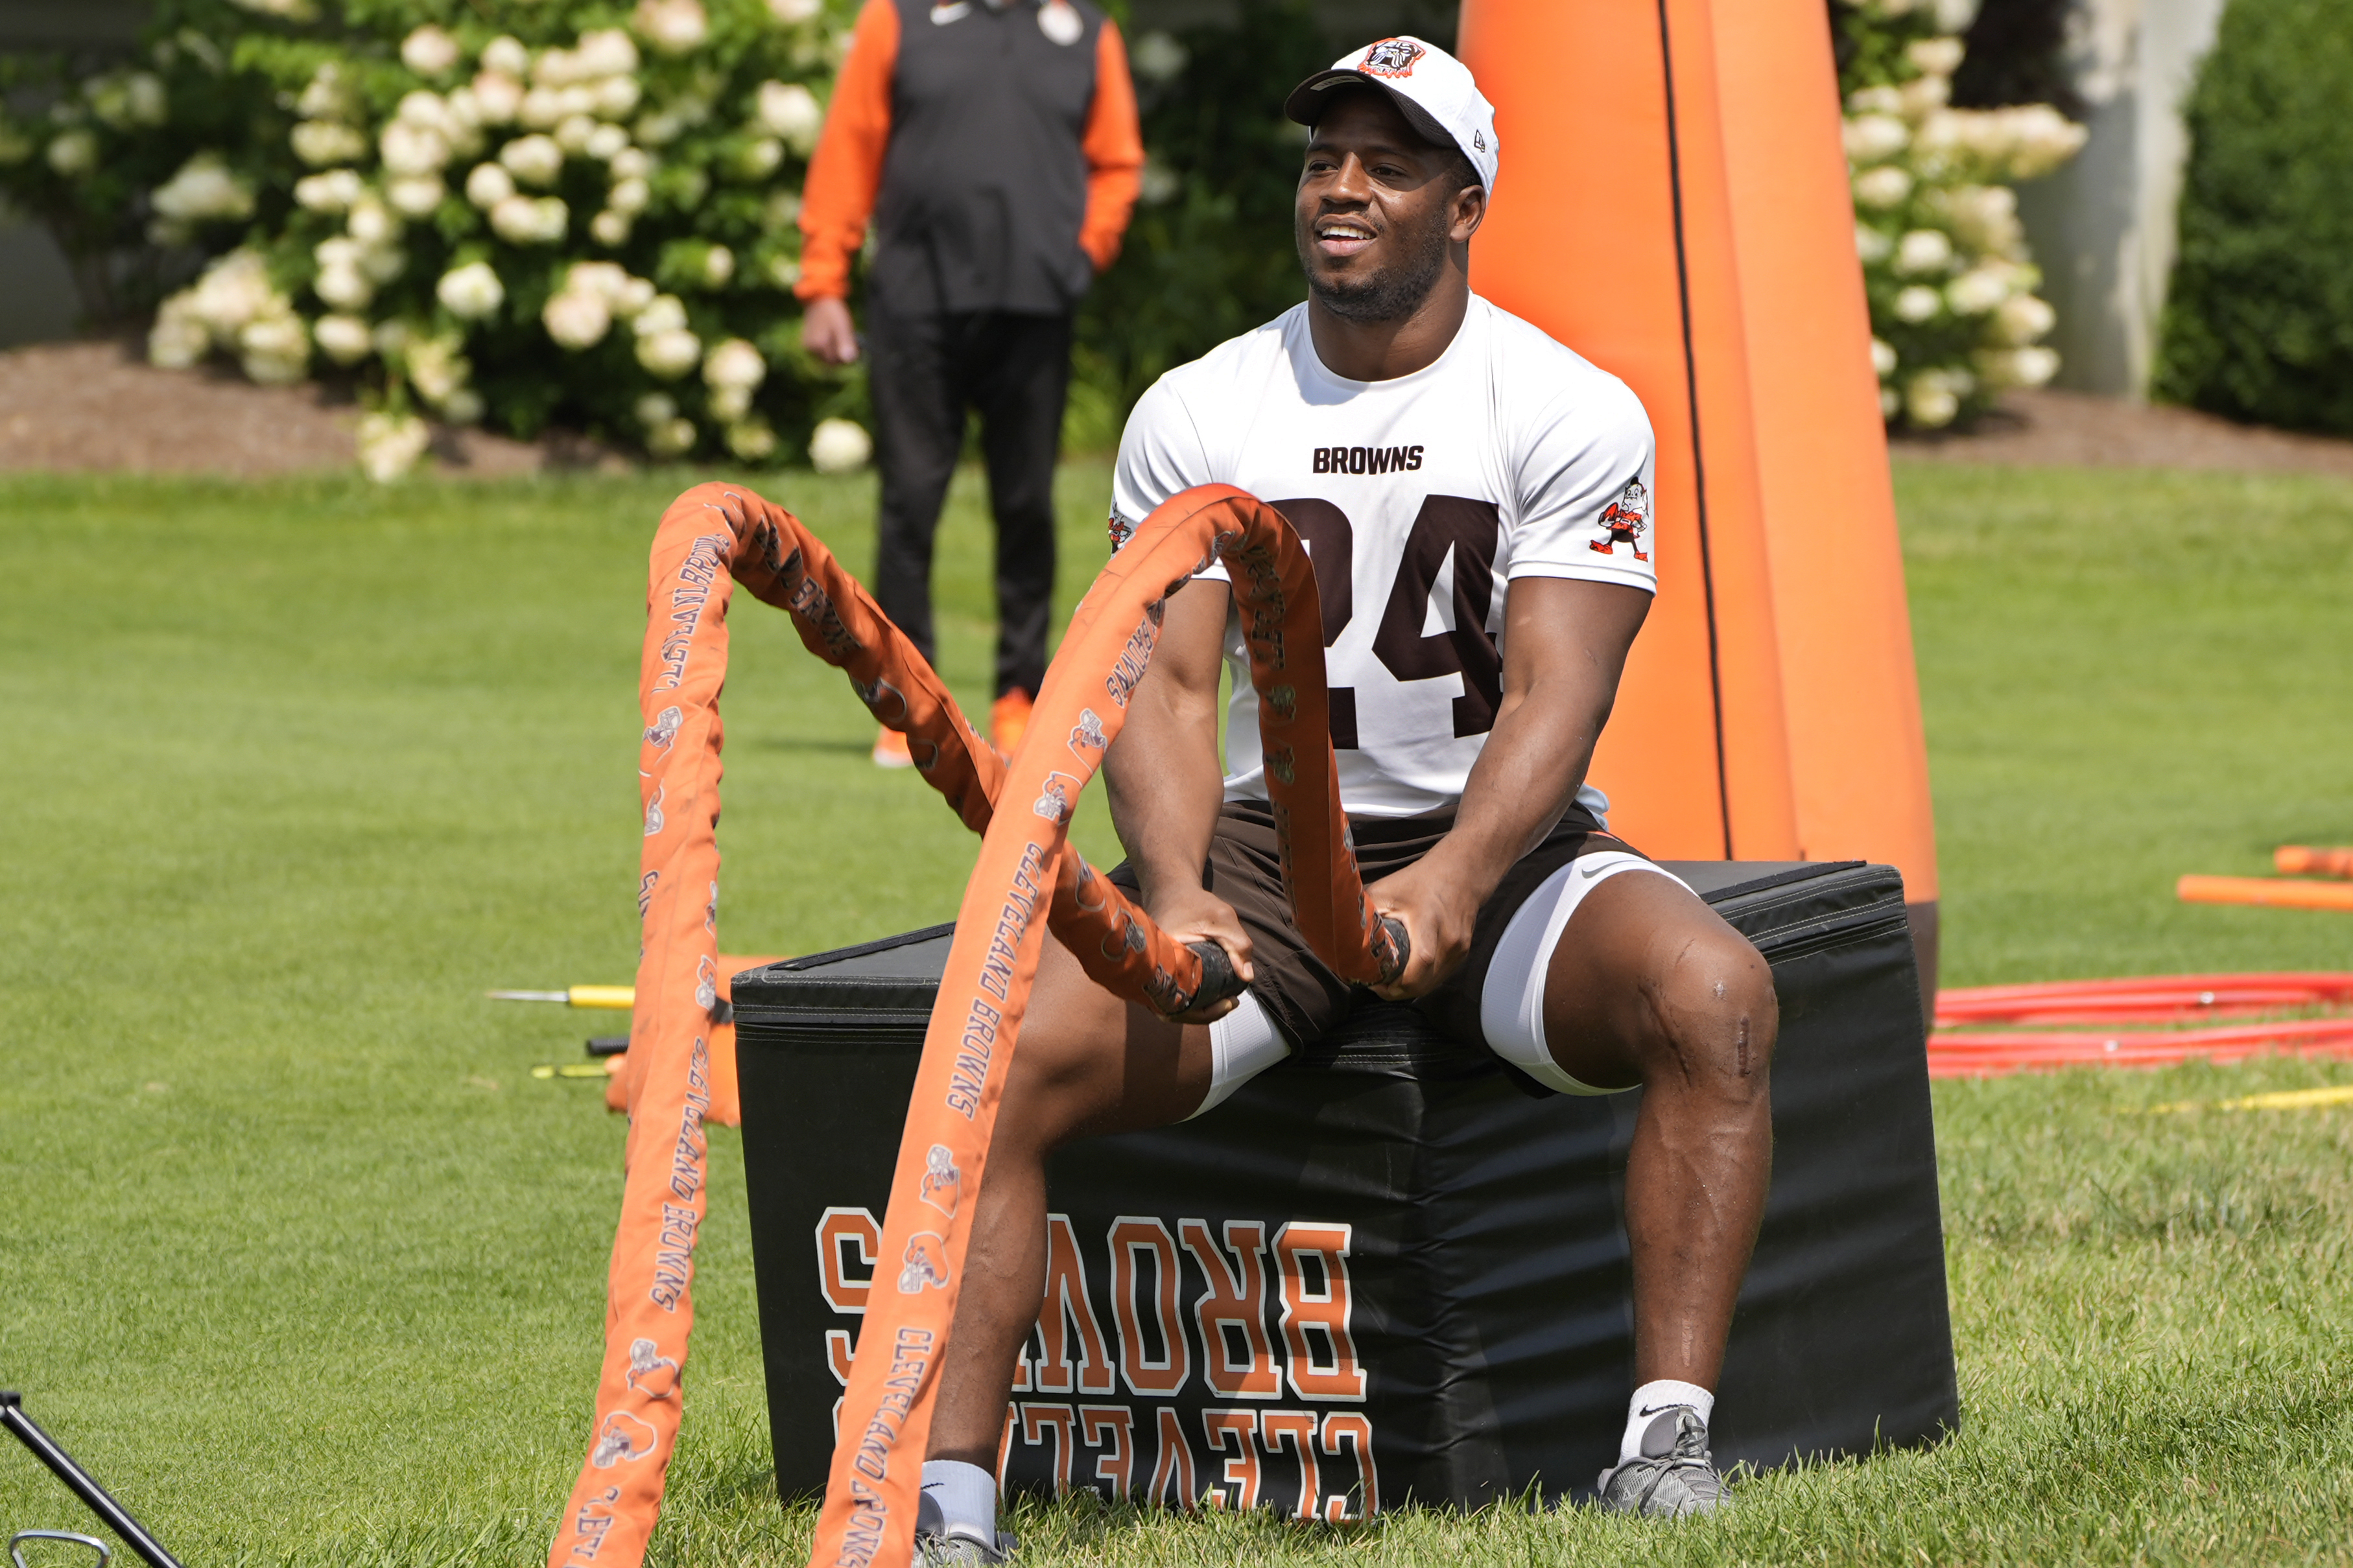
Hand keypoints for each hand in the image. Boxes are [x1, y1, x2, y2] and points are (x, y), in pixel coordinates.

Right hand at [801, 296, 859, 365]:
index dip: (846, 357)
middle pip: (829, 362)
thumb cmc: (832, 312)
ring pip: (825, 359)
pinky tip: (832, 340)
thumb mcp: (842, 326)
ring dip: (834, 353)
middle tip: (850, 344)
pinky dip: (828, 350)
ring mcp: (807, 347)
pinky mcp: (806, 345)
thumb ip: (845, 343)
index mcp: (818, 345)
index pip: (836, 361)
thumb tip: (849, 360)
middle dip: (840, 356)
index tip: (856, 349)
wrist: (818, 300)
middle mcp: (810, 349)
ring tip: (840, 340)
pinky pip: (820, 354)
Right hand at [1145, 883, 1254, 1024]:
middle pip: (1171, 1010)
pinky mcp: (1156, 973)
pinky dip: (1190, 1000)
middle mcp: (1149, 971)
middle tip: (1231, 1004)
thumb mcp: (1222, 918)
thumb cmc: (1194, 903)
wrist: (1171, 890)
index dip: (1203, 1011)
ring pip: (1170, 1006)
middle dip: (1203, 1014)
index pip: (1176, 1003)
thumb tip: (1247, 977)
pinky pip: (1170, 996)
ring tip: (1225, 1002)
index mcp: (1160, 960)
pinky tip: (1212, 995)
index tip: (1229, 1002)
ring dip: (1196, 1010)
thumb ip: (1238, 944)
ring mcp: (1150, 974)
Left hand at [1365, 858, 1479, 999]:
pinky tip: (1407, 974)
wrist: (1462, 872)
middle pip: (1424, 983)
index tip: (1376, 983)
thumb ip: (1367, 914)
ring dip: (1410, 989)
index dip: (1397, 983)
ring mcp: (1459, 949)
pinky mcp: (1463, 953)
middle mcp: (1449, 939)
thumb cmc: (1420, 880)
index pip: (1421, 963)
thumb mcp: (1387, 890)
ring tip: (1389, 982)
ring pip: (1432, 985)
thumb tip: (1341, 934)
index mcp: (1430, 921)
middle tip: (1377, 986)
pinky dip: (1422, 980)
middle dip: (1398, 992)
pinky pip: (1440, 977)